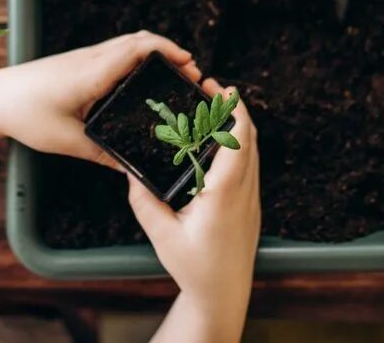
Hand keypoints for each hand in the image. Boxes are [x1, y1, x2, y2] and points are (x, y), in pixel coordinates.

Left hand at [0, 31, 201, 167]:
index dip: (168, 51)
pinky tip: (140, 82)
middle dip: (169, 52)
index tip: (190, 65)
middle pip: (138, 41)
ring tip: (172, 76)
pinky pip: (115, 53)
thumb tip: (132, 169)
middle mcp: (91, 58)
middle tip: (190, 74)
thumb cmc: (24, 114)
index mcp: (93, 72)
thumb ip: (103, 154)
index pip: (138, 48)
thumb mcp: (67, 141)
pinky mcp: (78, 64)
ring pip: (127, 44)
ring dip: (153, 54)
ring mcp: (84, 58)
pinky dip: (136, 59)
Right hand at [127, 80, 259, 342]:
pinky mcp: (251, 204)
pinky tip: (219, 140)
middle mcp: (243, 192)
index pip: (238, 142)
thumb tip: (131, 173)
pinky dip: (238, 144)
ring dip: (237, 125)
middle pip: (249, 138)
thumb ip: (145, 202)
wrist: (223, 294)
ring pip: (252, 150)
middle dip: (234, 108)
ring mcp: (251, 197)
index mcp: (224, 194)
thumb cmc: (195, 268)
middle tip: (211, 88)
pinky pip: (250, 164)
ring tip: (213, 107)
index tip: (222, 88)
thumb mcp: (162, 236)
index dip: (234, 111)